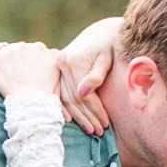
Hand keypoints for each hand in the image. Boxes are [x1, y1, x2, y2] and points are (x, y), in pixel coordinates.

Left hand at [0, 39, 58, 101]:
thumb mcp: (57, 72)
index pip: (28, 49)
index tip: (23, 70)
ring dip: (2, 62)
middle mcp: (24, 46)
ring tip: (1, 74)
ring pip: (1, 52)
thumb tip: (51, 52)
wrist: (33, 103)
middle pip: (15, 49)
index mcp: (39, 48)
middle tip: (13, 75)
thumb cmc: (46, 91)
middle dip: (14, 60)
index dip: (25, 60)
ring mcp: (9, 51)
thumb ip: (52, 58)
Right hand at [56, 15, 127, 136]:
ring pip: (65, 98)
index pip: (84, 93)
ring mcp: (57, 67)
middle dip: (87, 116)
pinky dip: (65, 108)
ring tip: (91, 130)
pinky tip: (71, 120)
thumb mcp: (107, 57)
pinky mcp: (57, 70)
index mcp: (74, 60)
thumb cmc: (109, 46)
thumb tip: (83, 91)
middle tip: (99, 132)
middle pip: (73, 97)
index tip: (106, 123)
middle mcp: (61, 63)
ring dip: (78, 116)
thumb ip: (97, 74)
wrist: (100, 34)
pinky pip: (58, 93)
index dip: (95, 110)